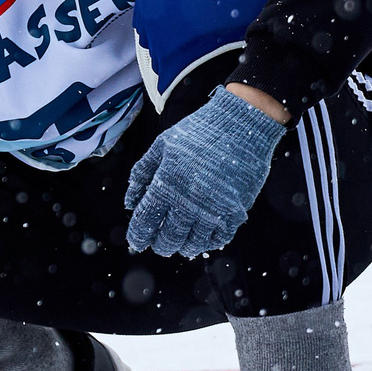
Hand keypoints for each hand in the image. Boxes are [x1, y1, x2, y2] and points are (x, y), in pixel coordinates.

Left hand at [123, 83, 286, 259]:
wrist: (242, 124)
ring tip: (179, 244)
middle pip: (169, 237)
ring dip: (183, 246)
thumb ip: (142, 173)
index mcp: (167, 182)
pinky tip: (202, 239)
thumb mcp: (162, 145)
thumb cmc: (199, 132)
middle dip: (160, 245)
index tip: (137, 241)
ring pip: (194, 243)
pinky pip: (219, 239)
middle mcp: (189, 200)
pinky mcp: (236, 211)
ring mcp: (214, 208)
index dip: (139, 234)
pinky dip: (208, 243)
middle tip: (158, 245)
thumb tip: (129, 203)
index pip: (147, 219)